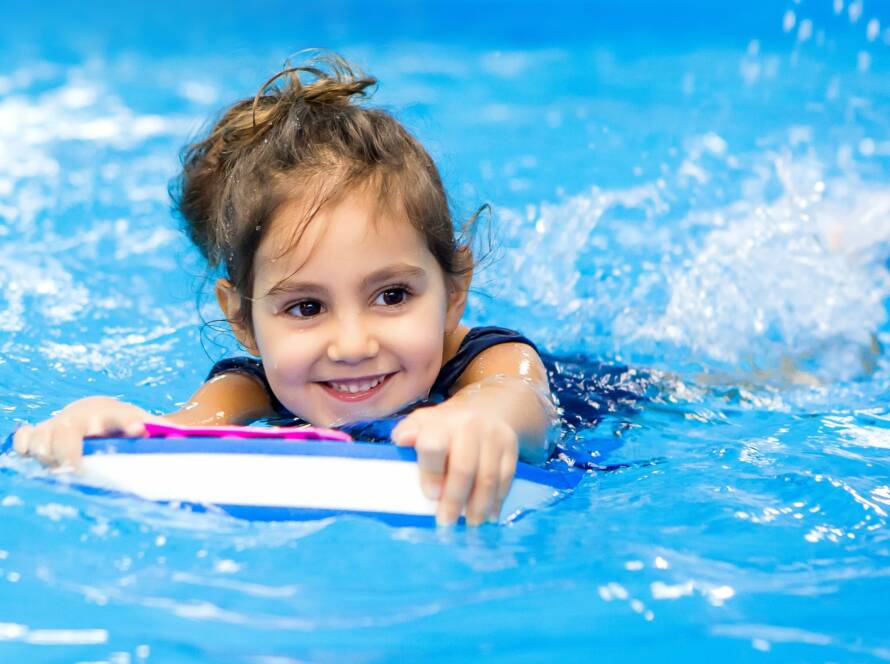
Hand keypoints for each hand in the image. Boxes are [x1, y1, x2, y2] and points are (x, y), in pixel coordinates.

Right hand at [13, 397, 156, 469]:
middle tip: (81, 470)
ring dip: (47, 455)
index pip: (121, 416)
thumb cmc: (128, 425)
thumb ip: (166, 434)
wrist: (99, 411)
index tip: (139, 430)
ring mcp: (58, 425)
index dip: (128, 422)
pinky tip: (41, 460)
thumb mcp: (151, 427)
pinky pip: (23, 439)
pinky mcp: (42, 433)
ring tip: (63, 468)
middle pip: (66, 432)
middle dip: (70, 452)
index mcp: (113, 416)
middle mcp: (82, 418)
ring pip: (40, 438)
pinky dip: (26, 448)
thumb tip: (184, 441)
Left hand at [391, 405, 518, 526]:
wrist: (485, 412)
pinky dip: (497, 501)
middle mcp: (470, 426)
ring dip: (478, 506)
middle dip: (454, 499)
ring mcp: (494, 436)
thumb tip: (402, 440)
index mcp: (442, 422)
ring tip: (470, 523)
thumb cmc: (444, 427)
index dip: (431, 473)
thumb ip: (407, 433)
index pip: (434, 446)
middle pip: (464, 467)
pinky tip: (489, 515)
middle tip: (446, 521)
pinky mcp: (512, 447)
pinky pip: (507, 478)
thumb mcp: (421, 424)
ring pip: (488, 477)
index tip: (430, 495)